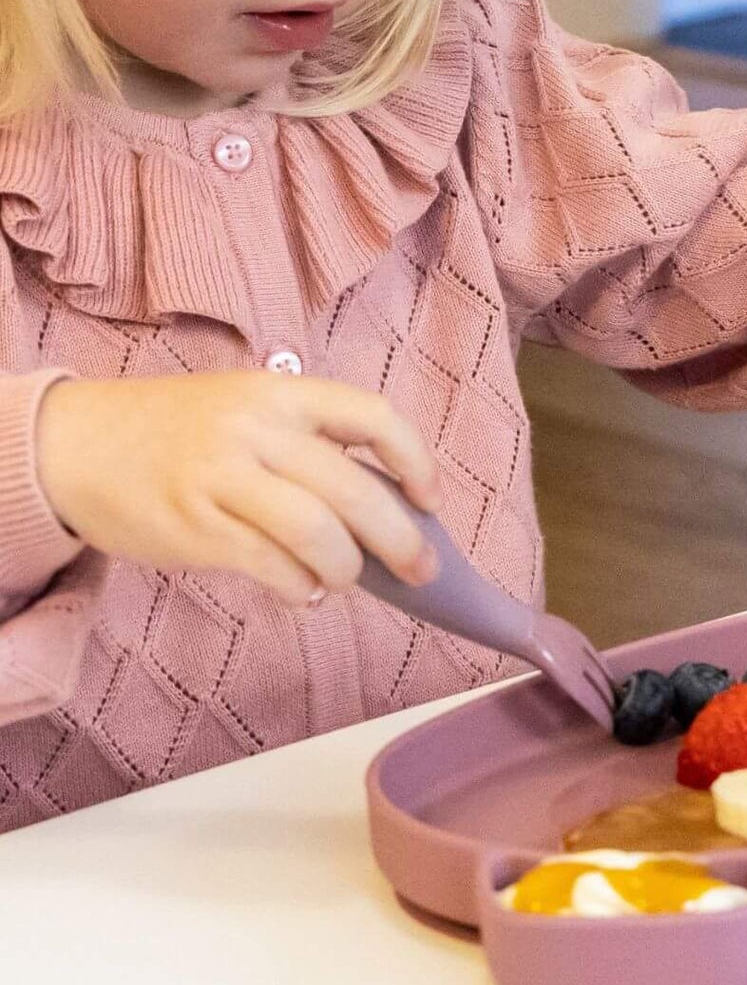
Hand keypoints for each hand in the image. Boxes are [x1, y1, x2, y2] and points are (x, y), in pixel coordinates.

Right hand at [36, 372, 441, 606]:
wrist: (76, 445)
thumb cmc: (179, 432)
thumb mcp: (247, 410)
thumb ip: (309, 445)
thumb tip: (386, 506)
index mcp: (282, 393)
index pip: (373, 418)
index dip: (416, 461)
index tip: (431, 500)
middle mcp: (258, 430)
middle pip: (354, 489)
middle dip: (401, 537)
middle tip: (422, 569)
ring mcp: (224, 478)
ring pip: (316, 532)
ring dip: (347, 568)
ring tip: (346, 581)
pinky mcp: (195, 527)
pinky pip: (269, 565)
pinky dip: (300, 587)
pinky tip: (303, 591)